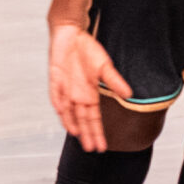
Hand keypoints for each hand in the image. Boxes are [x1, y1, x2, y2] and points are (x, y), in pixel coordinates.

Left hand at [48, 23, 136, 146]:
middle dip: (87, 134)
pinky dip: (60, 106)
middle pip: (82, 120)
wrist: (70, 34)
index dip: (97, 132)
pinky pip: (56, 96)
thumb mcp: (104, 66)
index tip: (102, 147)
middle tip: (92, 149)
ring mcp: (65, 90)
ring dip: (73, 125)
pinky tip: (63, 115)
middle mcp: (77, 96)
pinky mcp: (55, 81)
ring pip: (68, 113)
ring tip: (79, 137)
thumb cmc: (88, 49)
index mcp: (89, 94)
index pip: (94, 119)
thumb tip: (129, 95)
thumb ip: (114, 81)